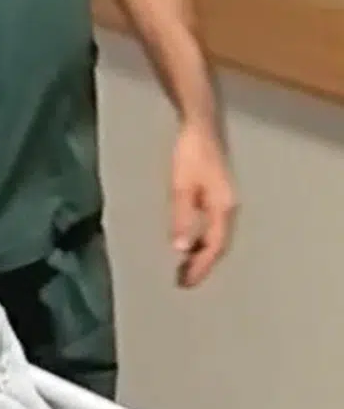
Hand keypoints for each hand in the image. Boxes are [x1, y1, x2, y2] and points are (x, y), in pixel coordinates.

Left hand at [170, 122, 236, 287]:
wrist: (200, 126)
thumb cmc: (190, 154)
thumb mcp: (181, 186)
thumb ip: (182, 217)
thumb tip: (180, 249)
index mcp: (223, 208)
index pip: (214, 246)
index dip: (200, 266)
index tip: (186, 283)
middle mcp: (228, 208)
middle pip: (218, 245)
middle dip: (202, 265)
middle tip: (184, 283)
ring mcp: (225, 201)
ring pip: (216, 237)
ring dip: (201, 254)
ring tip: (183, 269)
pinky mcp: (217, 196)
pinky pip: (212, 226)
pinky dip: (201, 240)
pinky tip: (188, 243)